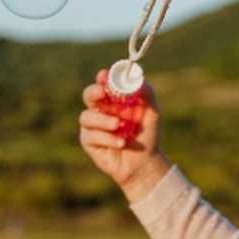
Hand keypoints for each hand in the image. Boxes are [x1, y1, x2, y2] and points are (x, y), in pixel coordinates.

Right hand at [78, 69, 163, 187]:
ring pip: (87, 117)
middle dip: (93, 93)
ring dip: (103, 120)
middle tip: (103, 93)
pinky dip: (107, 138)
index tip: (104, 76)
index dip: (102, 78)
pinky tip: (121, 143)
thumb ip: (147, 94)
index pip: (103, 84)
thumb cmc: (147, 136)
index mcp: (113, 100)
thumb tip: (139, 80)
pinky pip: (90, 135)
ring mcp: (92, 127)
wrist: (145, 162)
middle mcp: (100, 111)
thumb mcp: (152, 113)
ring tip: (118, 125)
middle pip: (88, 96)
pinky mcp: (89, 142)